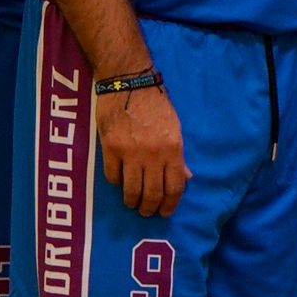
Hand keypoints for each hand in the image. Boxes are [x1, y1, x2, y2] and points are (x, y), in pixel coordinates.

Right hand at [98, 84, 189, 216]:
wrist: (129, 83)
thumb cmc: (156, 104)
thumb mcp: (175, 127)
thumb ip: (179, 155)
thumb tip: (187, 178)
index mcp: (173, 148)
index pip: (174, 186)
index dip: (170, 204)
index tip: (165, 212)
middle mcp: (153, 154)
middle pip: (152, 193)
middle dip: (150, 208)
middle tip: (147, 212)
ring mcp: (130, 153)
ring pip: (131, 190)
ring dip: (132, 202)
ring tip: (133, 203)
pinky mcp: (110, 149)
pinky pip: (112, 177)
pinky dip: (116, 183)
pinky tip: (119, 181)